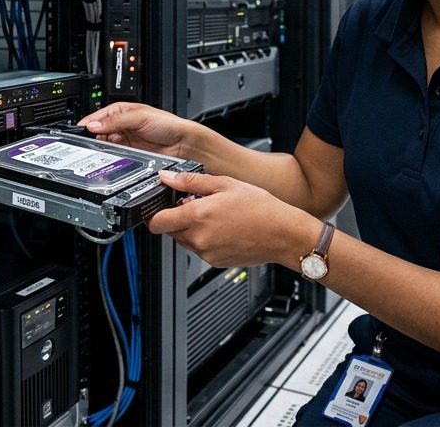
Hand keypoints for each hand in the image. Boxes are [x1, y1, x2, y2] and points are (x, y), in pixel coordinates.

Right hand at [78, 102, 199, 156]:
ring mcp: (125, 141)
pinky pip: (114, 157)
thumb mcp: (138, 117)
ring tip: (95, 151)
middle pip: (99, 132)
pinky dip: (109, 158)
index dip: (88, 123)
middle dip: (92, 138)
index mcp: (121, 111)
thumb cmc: (168, 124)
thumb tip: (94, 125)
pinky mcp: (129, 156)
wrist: (183, 144)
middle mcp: (122, 126)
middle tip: (84, 144)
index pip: (99, 116)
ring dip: (100, 149)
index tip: (77, 131)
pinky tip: (107, 159)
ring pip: (105, 146)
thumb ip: (115, 121)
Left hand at [147, 170, 321, 268]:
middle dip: (176, 218)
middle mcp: (199, 238)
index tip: (161, 206)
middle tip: (195, 205)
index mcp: (198, 216)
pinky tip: (223, 228)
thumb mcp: (225, 184)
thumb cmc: (261, 208)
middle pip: (169, 231)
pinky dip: (204, 240)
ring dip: (191, 229)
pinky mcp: (215, 262)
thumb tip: (167, 178)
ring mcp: (207, 253)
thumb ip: (190, 182)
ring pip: (184, 241)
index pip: (157, 222)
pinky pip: (200, 250)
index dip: (156, 213)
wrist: (284, 234)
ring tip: (214, 216)